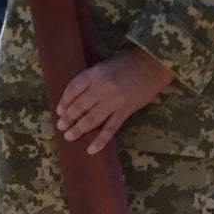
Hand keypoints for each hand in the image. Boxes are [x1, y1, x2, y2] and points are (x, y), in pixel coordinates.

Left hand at [55, 48, 174, 154]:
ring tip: (69, 136)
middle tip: (61, 127)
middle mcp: (101, 86)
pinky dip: (100, 140)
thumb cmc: (128, 63)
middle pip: (79, 106)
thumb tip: (78, 97)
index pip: (72, 89)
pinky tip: (92, 149)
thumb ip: (92, 80)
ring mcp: (114, 100)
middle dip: (68, 118)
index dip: (63, 102)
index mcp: (94, 73)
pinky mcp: (126, 110)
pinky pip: (110, 129)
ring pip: (91, 119)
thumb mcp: (105, 66)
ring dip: (78, 130)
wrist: (153, 65)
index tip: (59, 111)